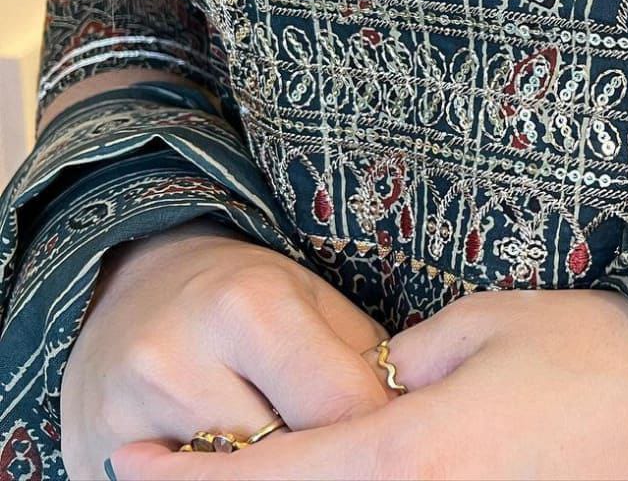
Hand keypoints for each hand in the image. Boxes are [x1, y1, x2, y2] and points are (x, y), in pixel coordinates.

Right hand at [60, 218, 390, 480]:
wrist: (130, 289)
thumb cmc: (242, 295)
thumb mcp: (311, 299)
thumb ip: (360, 360)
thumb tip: (407, 416)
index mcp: (246, 305)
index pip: (335, 405)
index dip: (375, 427)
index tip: (396, 433)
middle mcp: (177, 360)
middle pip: (283, 457)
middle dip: (326, 456)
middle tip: (353, 448)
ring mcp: (128, 417)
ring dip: (277, 469)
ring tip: (302, 449)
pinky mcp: (96, 458)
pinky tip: (243, 462)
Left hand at [110, 289, 627, 480]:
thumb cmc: (586, 355)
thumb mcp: (479, 327)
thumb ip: (398, 367)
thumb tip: (368, 392)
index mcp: (404, 454)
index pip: (270, 476)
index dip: (187, 477)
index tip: (124, 462)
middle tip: (160, 472)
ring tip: (243, 464)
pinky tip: (341, 468)